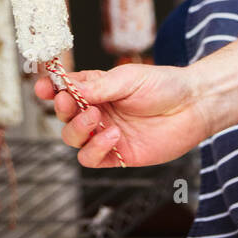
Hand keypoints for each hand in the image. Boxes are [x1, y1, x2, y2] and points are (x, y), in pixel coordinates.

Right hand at [35, 63, 212, 167]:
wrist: (193, 106)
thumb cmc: (164, 85)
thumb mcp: (129, 78)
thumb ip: (99, 85)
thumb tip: (69, 87)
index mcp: (97, 88)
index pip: (66, 89)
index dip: (51, 88)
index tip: (44, 86)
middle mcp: (98, 111)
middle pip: (64, 116)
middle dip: (62, 110)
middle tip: (71, 102)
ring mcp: (105, 134)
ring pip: (73, 140)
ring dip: (78, 130)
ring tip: (98, 118)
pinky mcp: (118, 156)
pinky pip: (92, 159)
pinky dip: (95, 149)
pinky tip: (113, 137)